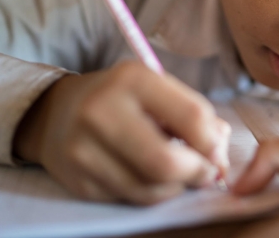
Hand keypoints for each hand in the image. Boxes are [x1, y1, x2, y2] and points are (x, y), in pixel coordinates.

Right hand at [13, 60, 230, 204]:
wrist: (57, 113)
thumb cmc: (124, 99)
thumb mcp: (158, 91)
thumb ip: (196, 116)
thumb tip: (221, 157)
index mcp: (132, 79)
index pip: (191, 117)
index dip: (212, 143)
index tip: (217, 152)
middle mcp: (101, 111)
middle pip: (166, 163)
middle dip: (197, 173)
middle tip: (206, 173)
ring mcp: (84, 149)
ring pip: (150, 190)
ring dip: (176, 188)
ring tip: (178, 174)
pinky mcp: (78, 181)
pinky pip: (130, 199)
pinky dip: (151, 194)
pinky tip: (149, 178)